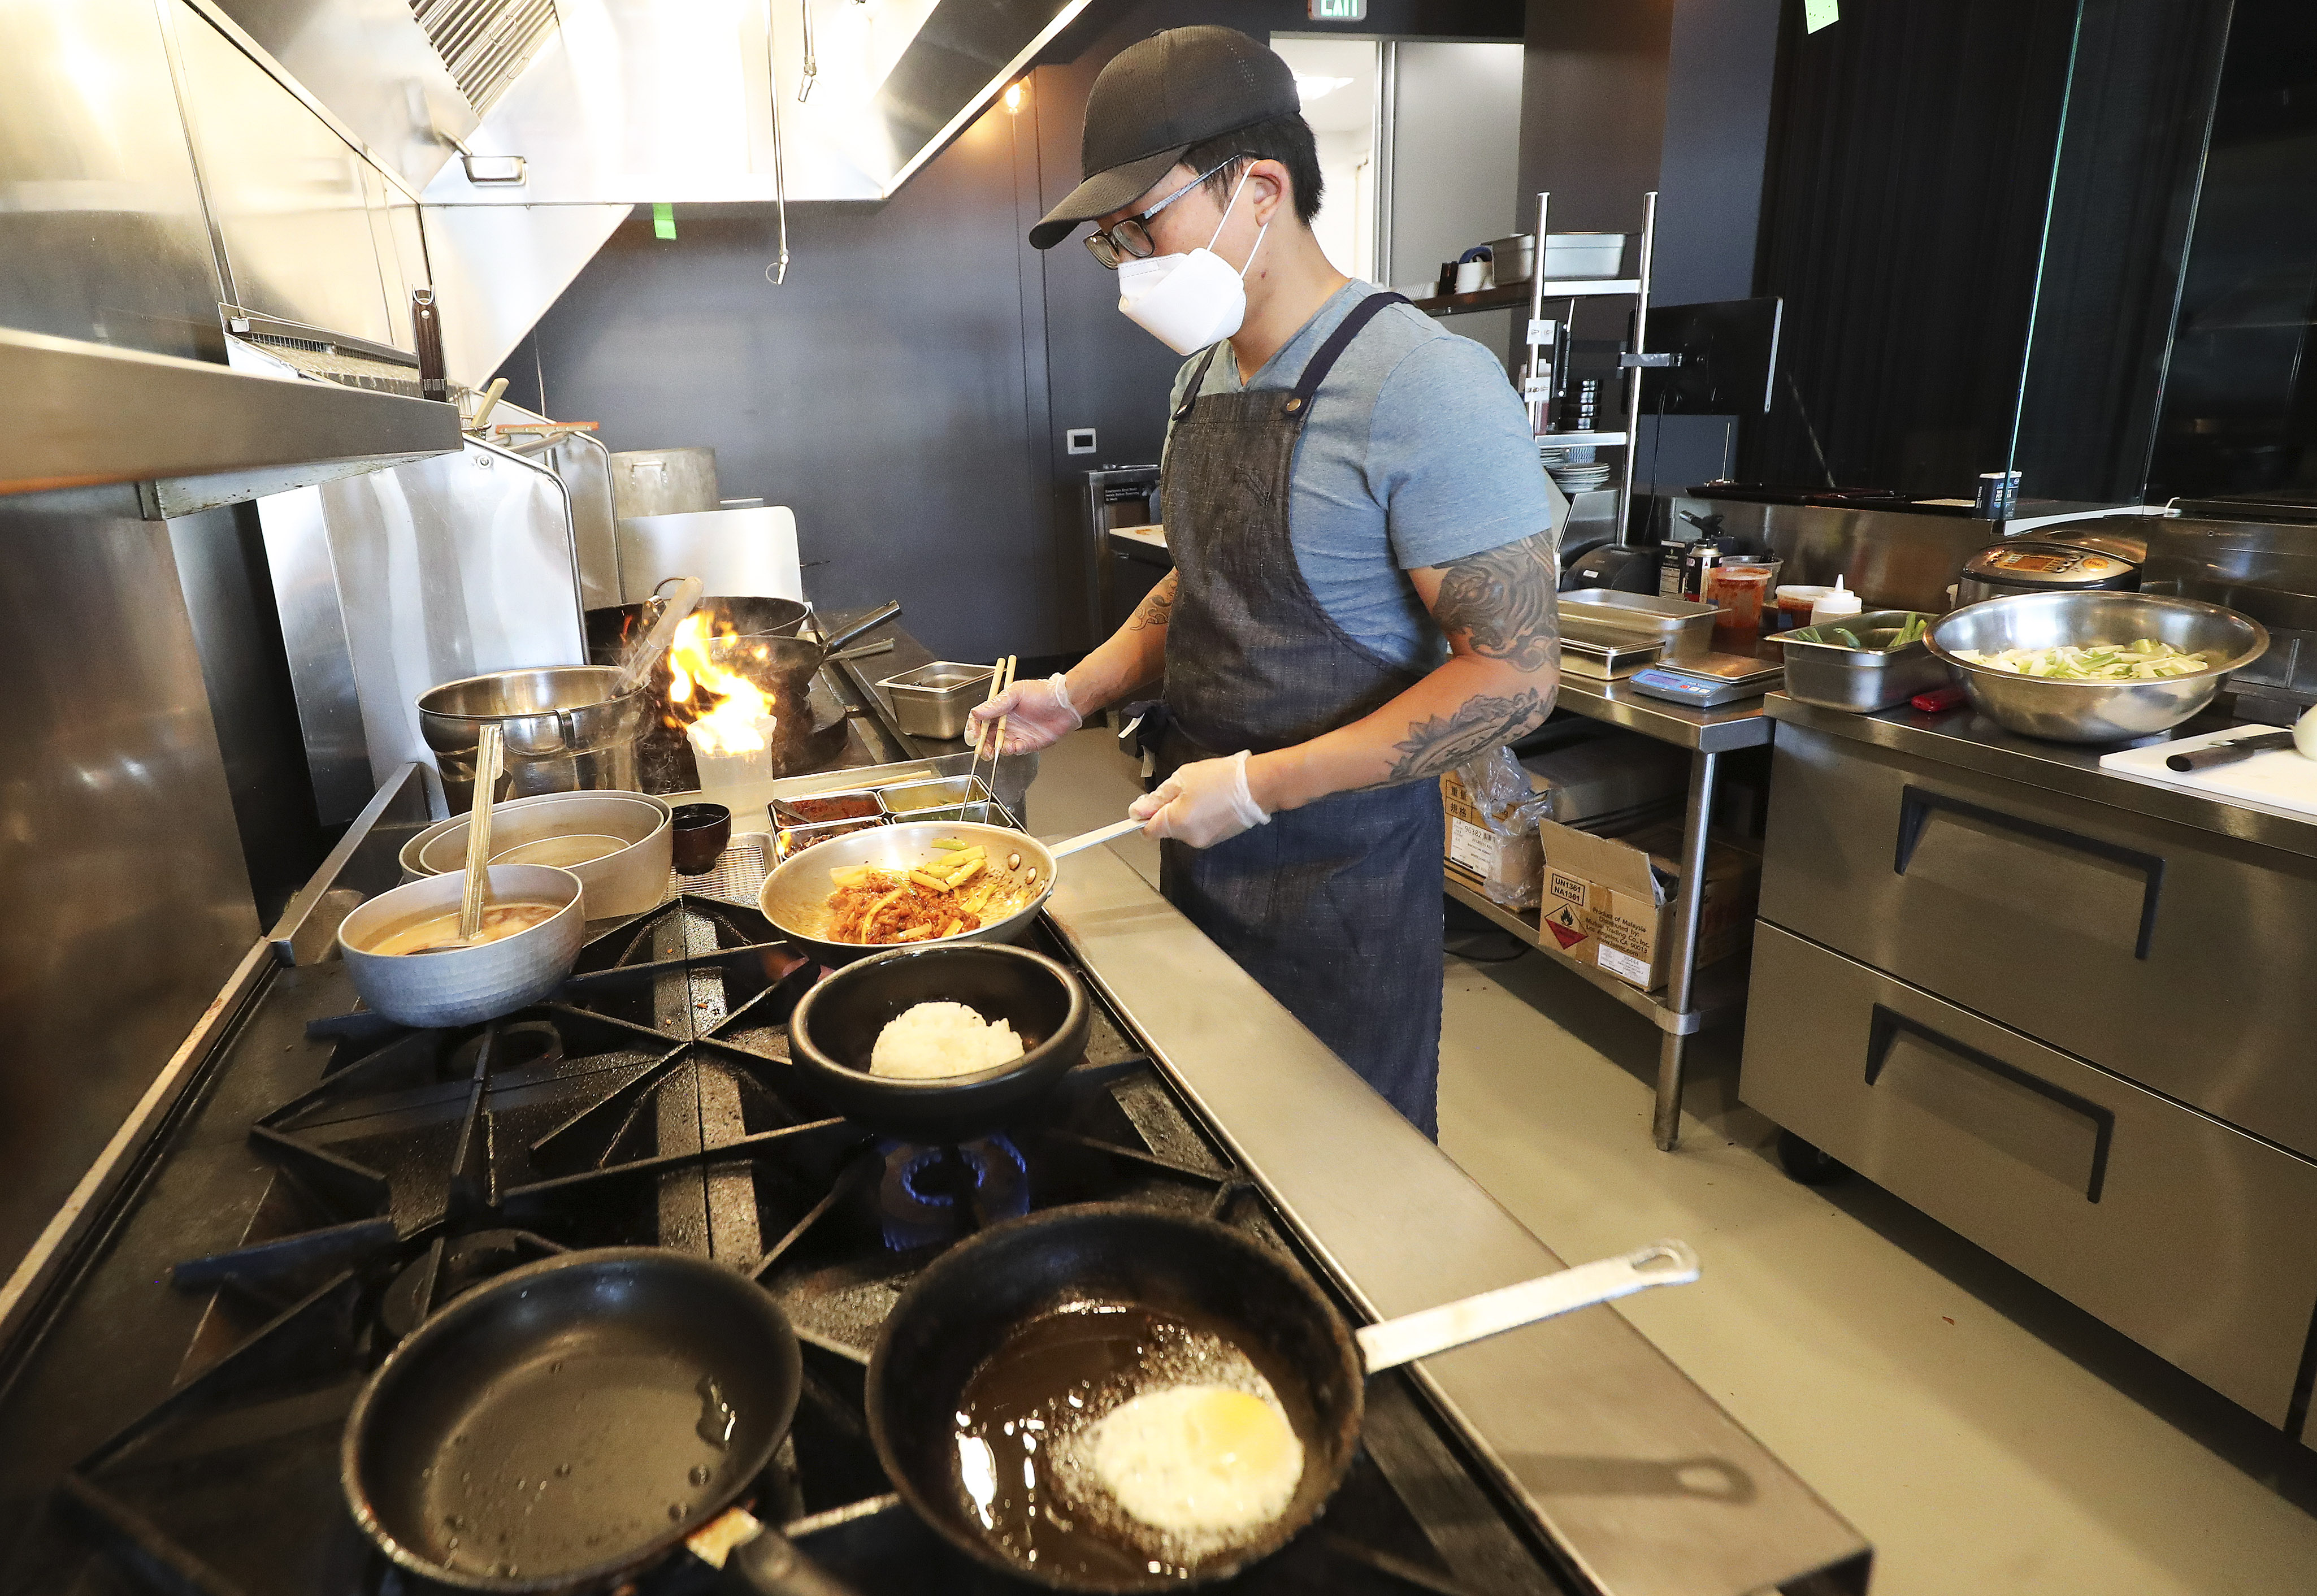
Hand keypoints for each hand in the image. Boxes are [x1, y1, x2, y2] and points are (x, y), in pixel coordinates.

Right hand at [964, 673, 1080, 754]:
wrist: (1065, 703)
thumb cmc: (1043, 693)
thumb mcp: (1016, 692)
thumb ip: (996, 704)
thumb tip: (976, 712)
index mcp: (1001, 708)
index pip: (981, 719)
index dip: (975, 727)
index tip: (974, 733)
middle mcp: (1006, 722)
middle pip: (986, 736)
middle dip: (982, 744)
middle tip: (983, 748)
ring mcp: (1016, 733)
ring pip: (998, 746)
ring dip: (996, 749)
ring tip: (999, 748)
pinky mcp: (1027, 743)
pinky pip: (1015, 750)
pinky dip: (1012, 750)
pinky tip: (1014, 746)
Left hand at [1129, 750, 1271, 847]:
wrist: (1258, 786)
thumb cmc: (1219, 778)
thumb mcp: (1182, 779)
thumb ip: (1158, 797)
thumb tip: (1137, 811)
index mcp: (1176, 824)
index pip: (1147, 830)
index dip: (1145, 816)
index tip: (1150, 801)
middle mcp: (1188, 839)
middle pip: (1166, 829)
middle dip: (1169, 811)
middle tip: (1183, 788)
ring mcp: (1205, 841)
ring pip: (1183, 829)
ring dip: (1185, 814)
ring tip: (1202, 793)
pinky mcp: (1219, 839)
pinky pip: (1199, 829)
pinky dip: (1200, 818)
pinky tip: (1213, 801)